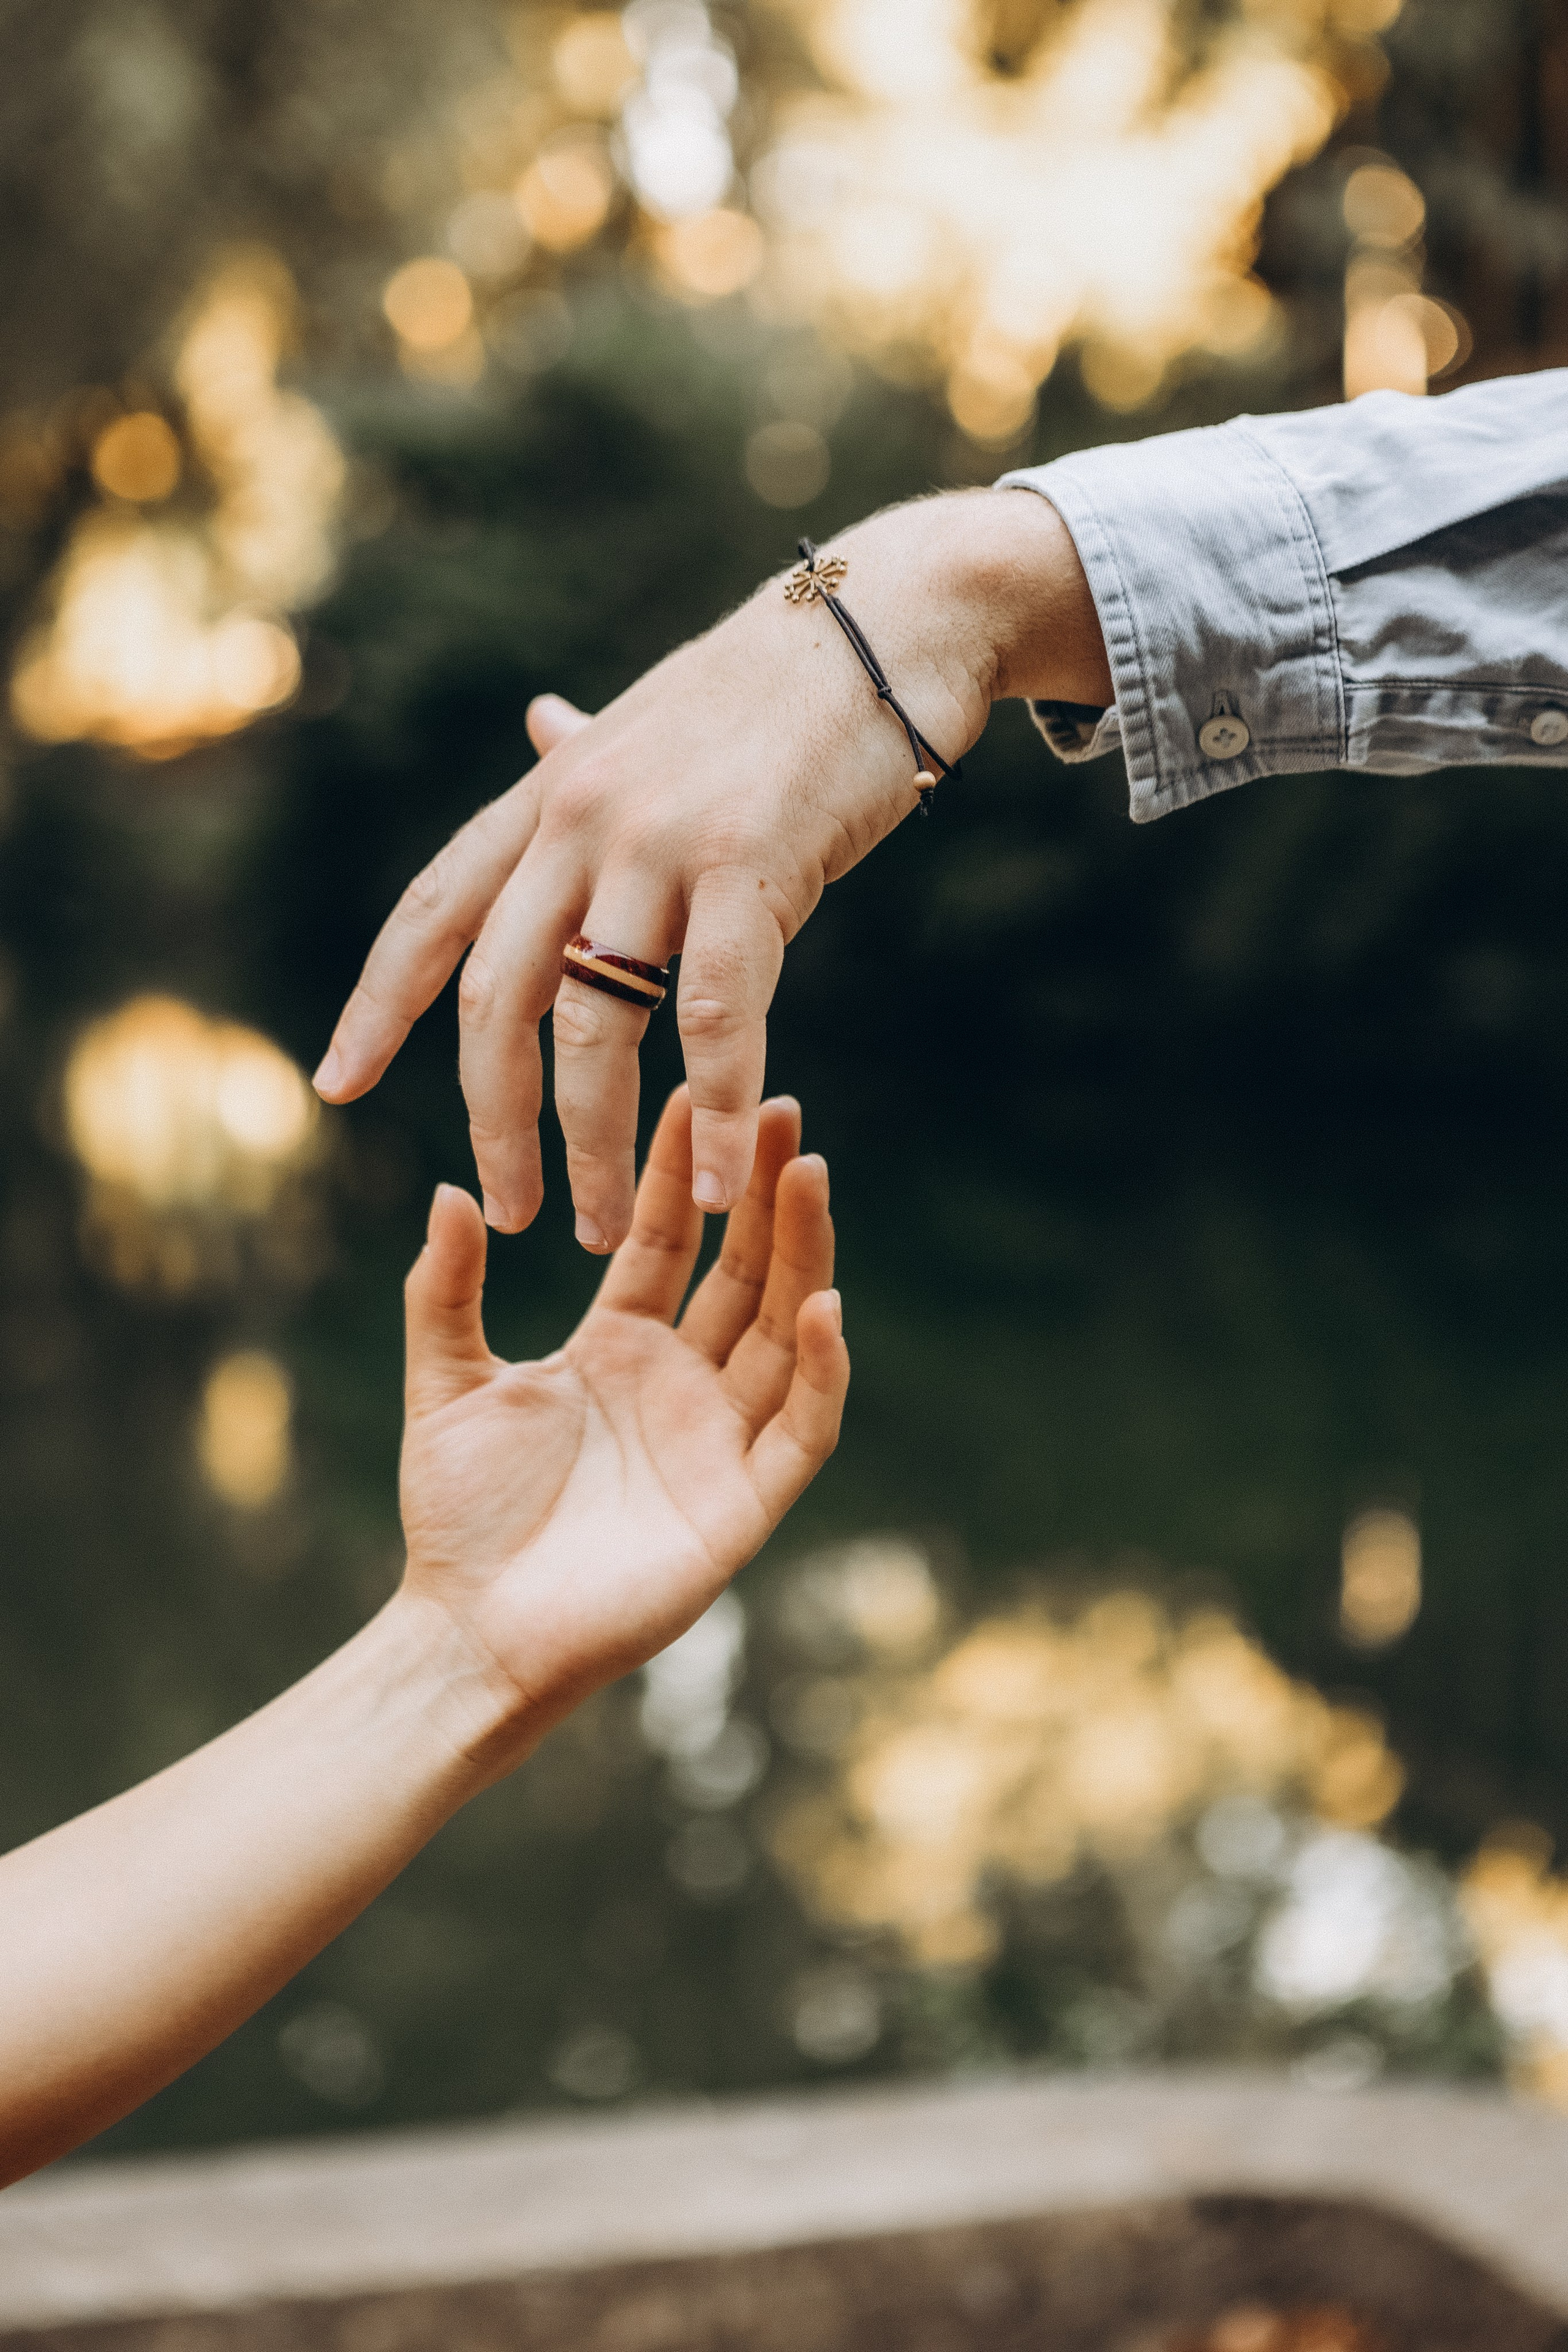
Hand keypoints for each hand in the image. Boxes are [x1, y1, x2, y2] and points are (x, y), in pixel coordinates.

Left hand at [316, 487, 1107, 1248]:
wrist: (894, 617)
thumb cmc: (777, 687)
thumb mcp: (654, 723)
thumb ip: (586, 759)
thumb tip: (537, 720)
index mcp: (549, 794)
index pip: (431, 912)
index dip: (376, 1005)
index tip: (334, 1085)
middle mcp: (579, 817)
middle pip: (497, 997)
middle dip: (491, 1118)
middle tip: (507, 1211)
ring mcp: (658, 840)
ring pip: (595, 1024)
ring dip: (591, 1142)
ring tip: (602, 1224)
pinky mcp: (749, 864)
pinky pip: (713, 1014)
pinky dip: (709, 1108)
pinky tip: (712, 1178)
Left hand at [399, 1085, 848, 1767]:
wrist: (471, 1629)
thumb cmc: (458, 1519)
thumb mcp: (444, 1383)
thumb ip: (445, 1291)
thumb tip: (450, 1188)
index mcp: (617, 1350)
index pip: (669, 1244)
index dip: (683, 1176)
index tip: (696, 1097)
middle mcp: (681, 1385)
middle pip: (740, 1271)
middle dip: (760, 1192)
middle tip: (776, 1108)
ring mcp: (719, 1441)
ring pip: (781, 1329)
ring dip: (801, 1252)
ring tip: (808, 1171)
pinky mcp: (744, 1503)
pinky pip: (801, 1426)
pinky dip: (820, 1368)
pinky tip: (822, 1303)